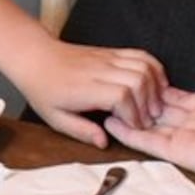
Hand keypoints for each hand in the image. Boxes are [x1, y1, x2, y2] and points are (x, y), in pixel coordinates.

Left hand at [3, 37, 167, 146]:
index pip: (121, 96)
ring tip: (155, 105)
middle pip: (138, 81)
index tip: (134, 127)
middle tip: (148, 120)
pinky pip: (141, 55)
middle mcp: (99, 70)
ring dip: (155, 87)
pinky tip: (157, 84)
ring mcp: (108, 58)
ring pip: (143, 67)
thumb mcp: (56, 118)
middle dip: (149, 104)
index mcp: (85, 88)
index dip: (133, 114)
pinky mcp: (113, 52)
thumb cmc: (44, 89)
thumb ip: (81, 131)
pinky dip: (154, 69)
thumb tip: (104, 142)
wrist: (36, 58)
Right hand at [112, 59, 194, 194]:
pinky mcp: (181, 153)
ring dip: (129, 118)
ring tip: (103, 105)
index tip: (141, 78)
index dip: (161, 88)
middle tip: (115, 90)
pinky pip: (150, 142)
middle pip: (161, 112)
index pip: (180, 98)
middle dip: (140, 102)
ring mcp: (188, 140)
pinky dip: (129, 134)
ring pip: (150, 127)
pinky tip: (110, 123)